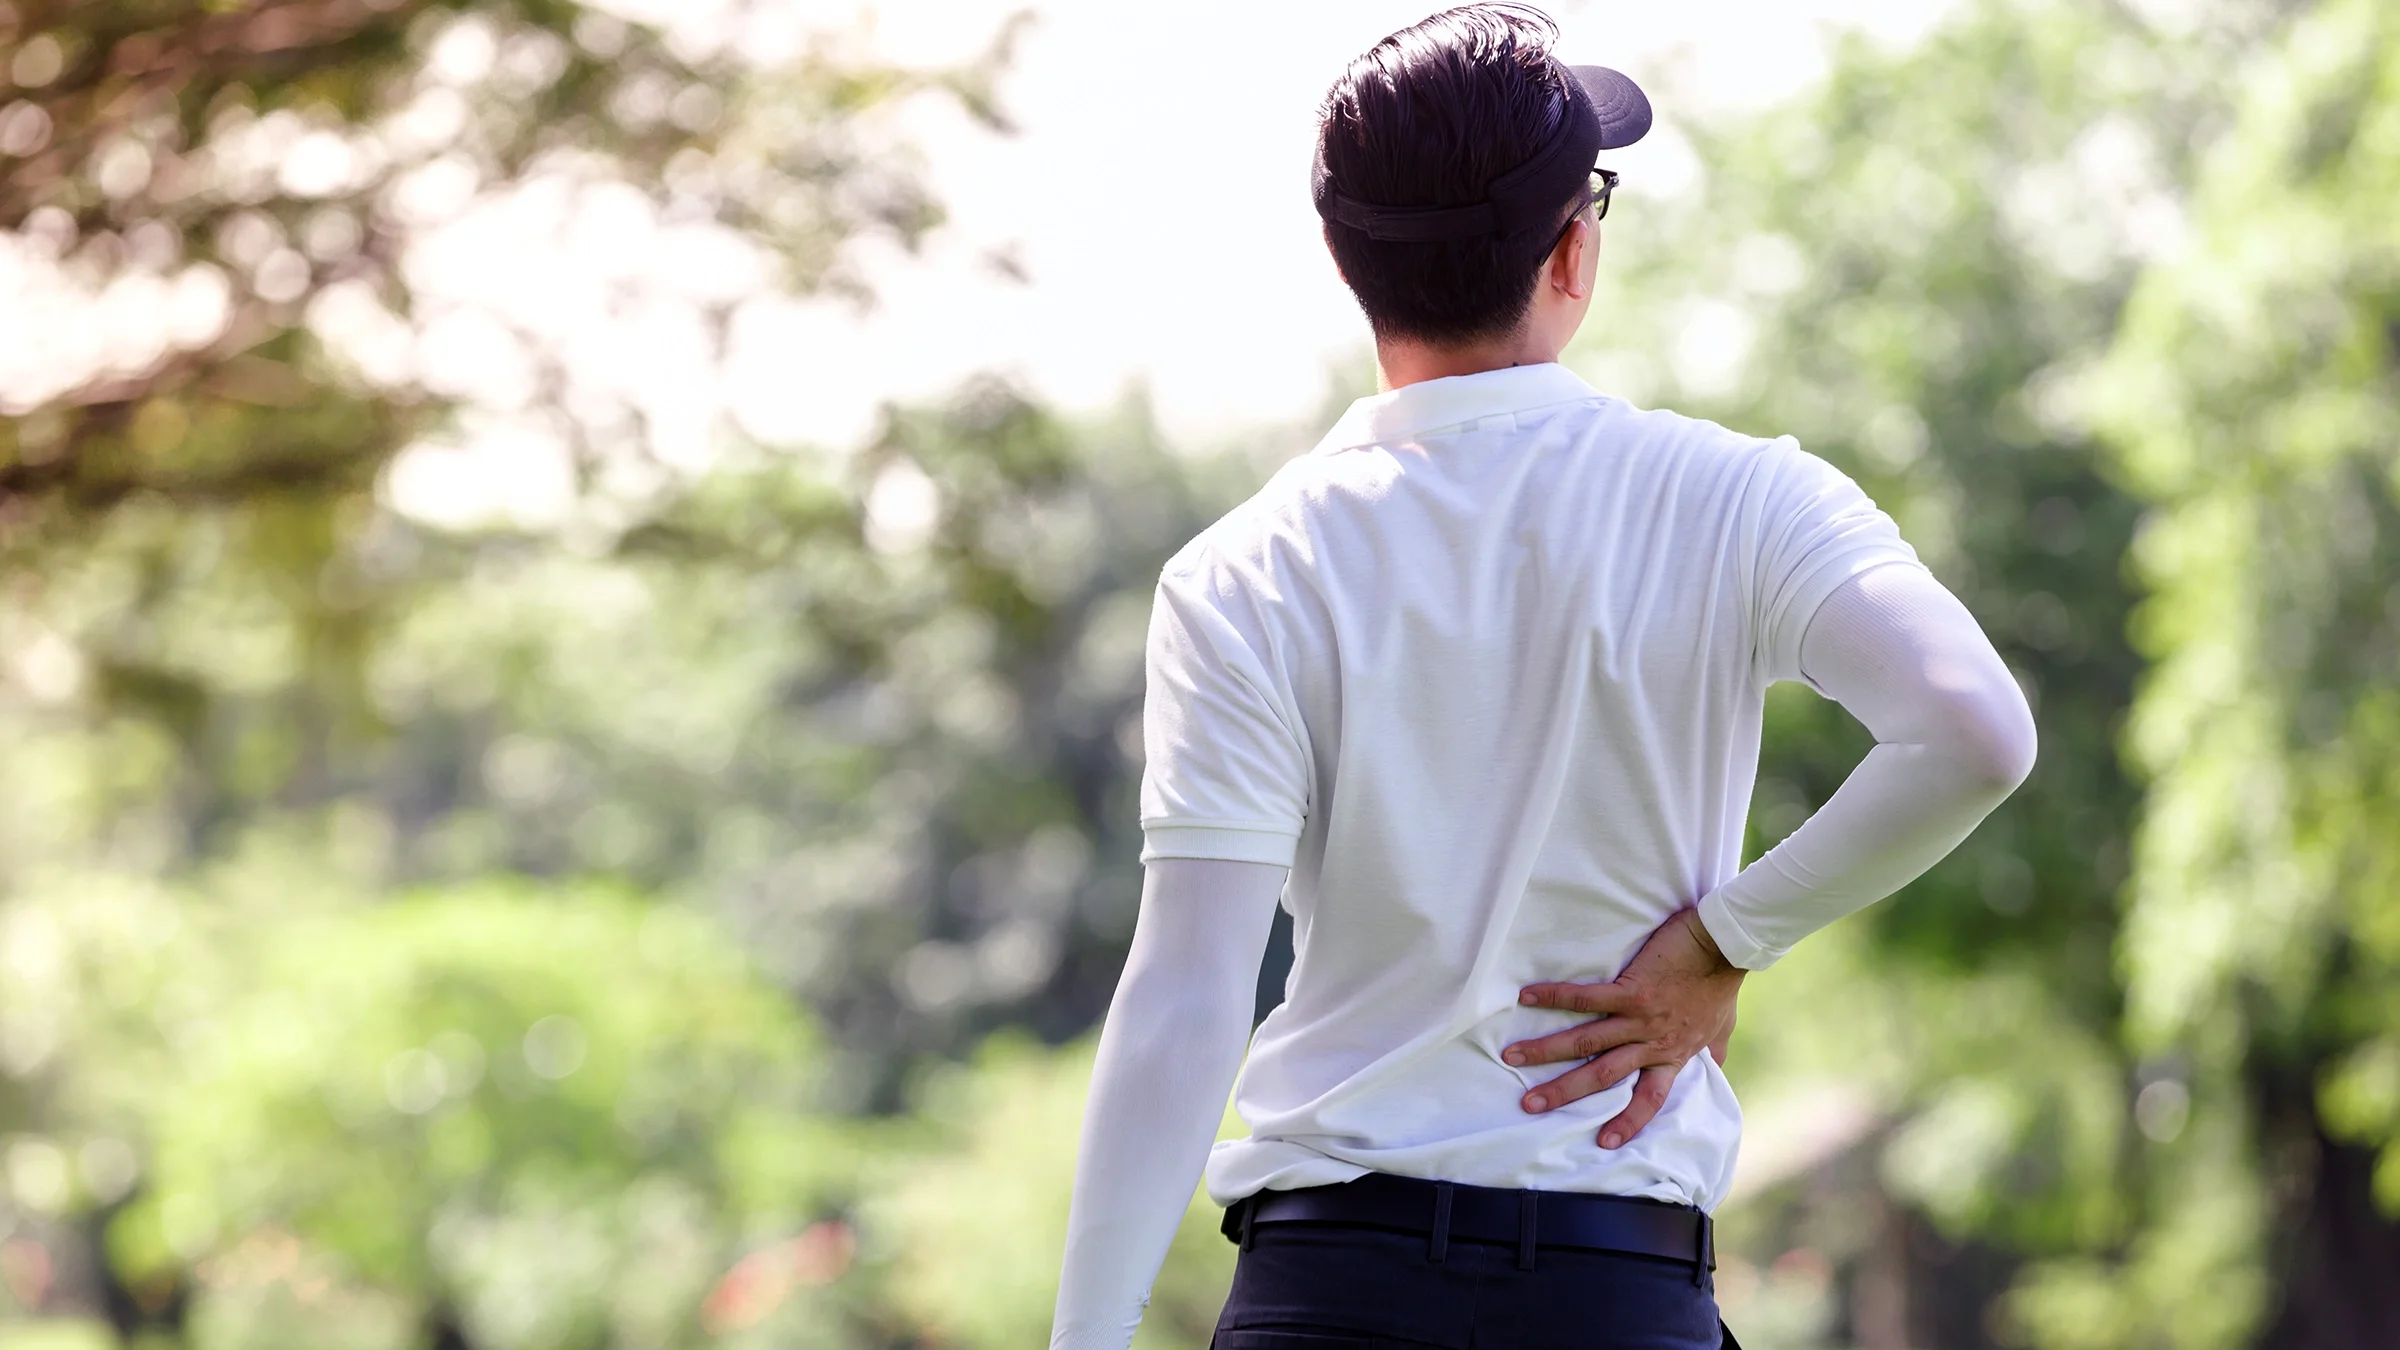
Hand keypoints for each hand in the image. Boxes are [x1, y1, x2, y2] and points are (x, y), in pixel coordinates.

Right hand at [1501, 907, 1743, 1149]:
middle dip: (1564, 1092)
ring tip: (1513, 1055)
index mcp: (1673, 1055)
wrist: (1727, 945)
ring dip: (1547, 1050)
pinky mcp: (1633, 990)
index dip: (1627, 1122)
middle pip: (1603, 1075)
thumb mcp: (1721, 1026)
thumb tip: (1715, 1065)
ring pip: (1587, 1041)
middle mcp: (1654, 1043)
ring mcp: (1641, 1018)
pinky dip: (1557, 997)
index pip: (1649, 1099)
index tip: (1603, 1144)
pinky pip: (1588, 997)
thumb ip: (1713, 1049)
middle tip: (1529, 1104)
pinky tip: (1527, 996)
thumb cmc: (1720, 983)